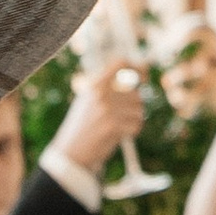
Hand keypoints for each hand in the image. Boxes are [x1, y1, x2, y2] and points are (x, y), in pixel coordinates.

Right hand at [58, 60, 144, 174]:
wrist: (71, 150)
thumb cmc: (82, 126)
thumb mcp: (88, 99)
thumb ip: (107, 87)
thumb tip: (135, 79)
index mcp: (94, 84)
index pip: (120, 64)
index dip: (137, 68)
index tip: (144, 78)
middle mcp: (100, 93)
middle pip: (135, 94)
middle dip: (134, 107)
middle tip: (121, 118)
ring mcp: (106, 108)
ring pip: (138, 110)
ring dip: (133, 120)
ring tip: (117, 127)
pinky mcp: (113, 125)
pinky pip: (136, 124)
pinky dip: (132, 131)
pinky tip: (119, 135)